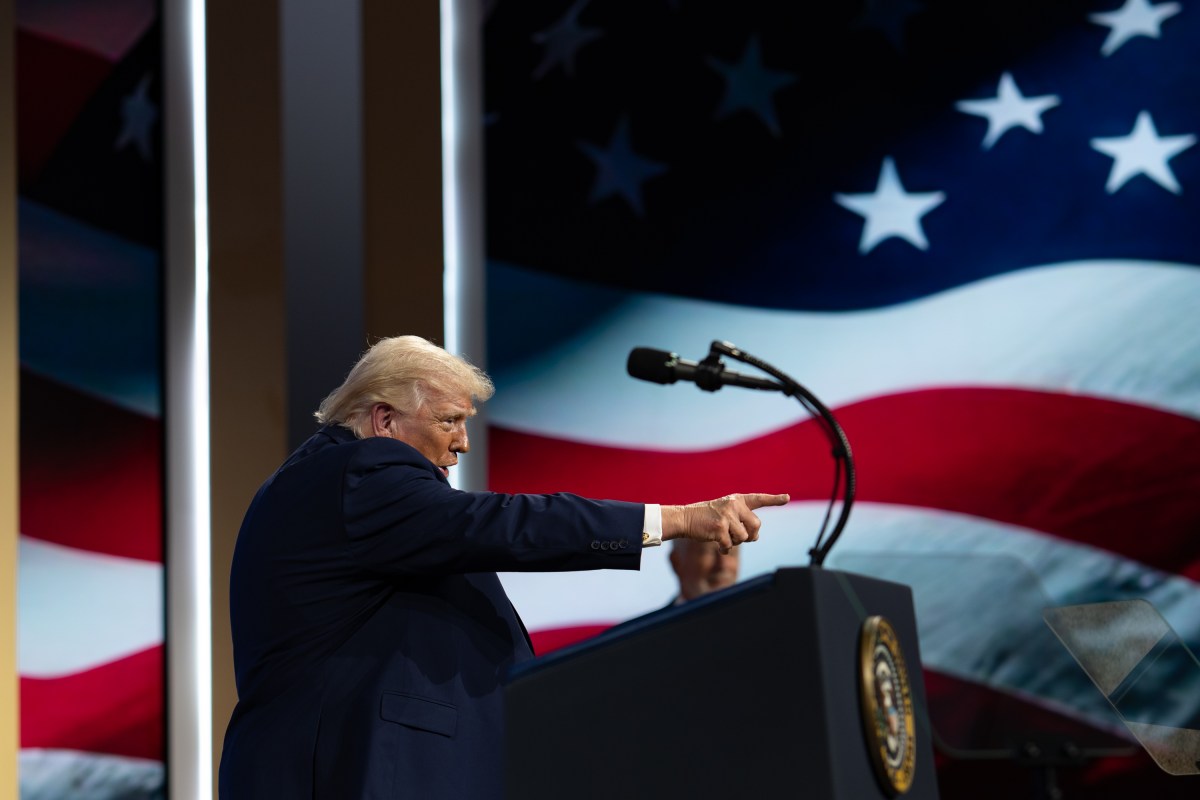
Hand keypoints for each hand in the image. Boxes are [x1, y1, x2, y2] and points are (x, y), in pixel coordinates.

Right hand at [663, 493, 789, 551]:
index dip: (774, 499)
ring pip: (744, 538)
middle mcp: (734, 505)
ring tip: (723, 537)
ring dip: (735, 542)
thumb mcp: (725, 512)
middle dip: (750, 536)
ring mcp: (727, 516)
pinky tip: (717, 545)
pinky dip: (724, 549)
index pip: (759, 499)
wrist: (685, 519)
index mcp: (737, 500)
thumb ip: (741, 519)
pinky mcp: (719, 528)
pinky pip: (730, 545)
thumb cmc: (706, 518)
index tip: (787, 498)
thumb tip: (754, 537)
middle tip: (738, 537)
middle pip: (756, 526)